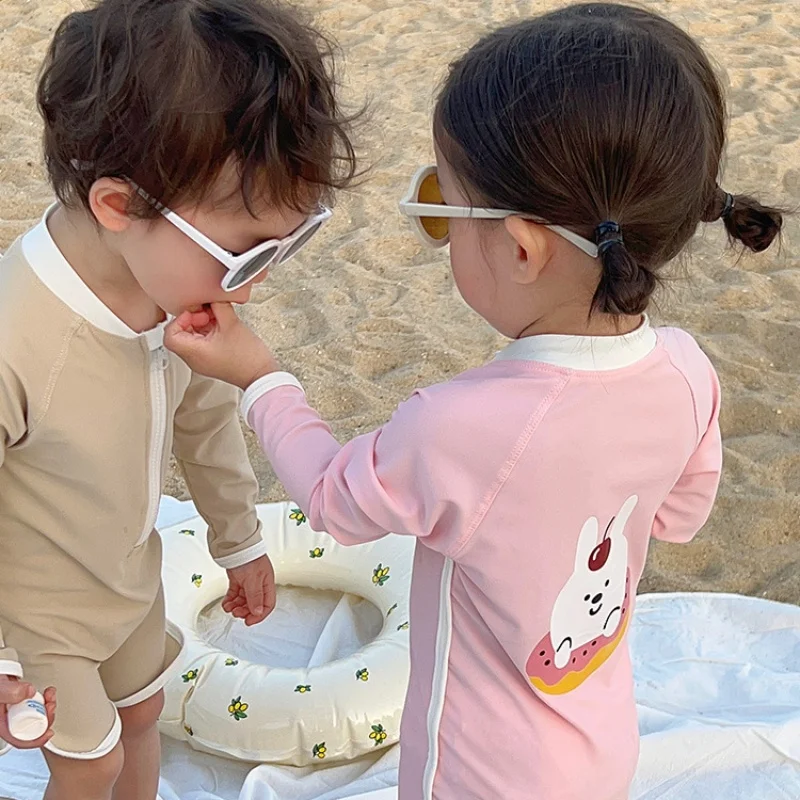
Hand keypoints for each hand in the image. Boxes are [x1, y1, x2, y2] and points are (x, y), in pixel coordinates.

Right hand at [0, 675, 55, 748]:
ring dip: (47, 706)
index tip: (48, 733)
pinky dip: (44, 698)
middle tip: (51, 705)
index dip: (35, 740)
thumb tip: (29, 692)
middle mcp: (8, 719)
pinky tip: (47, 693)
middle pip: (31, 727)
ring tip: (50, 695)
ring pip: (35, 715)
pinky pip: (35, 704)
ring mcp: (15, 709)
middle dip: (46, 717)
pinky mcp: (20, 700)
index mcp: (1, 723)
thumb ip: (9, 692)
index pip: (18, 739)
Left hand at [164, 303, 280, 389]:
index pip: (170, 334)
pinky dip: (207, 332)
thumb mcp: (232, 324)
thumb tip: (213, 296)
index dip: (180, 319)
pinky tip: (221, 326)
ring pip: (190, 338)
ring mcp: (202, 361)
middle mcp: (194, 359)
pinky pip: (201, 343)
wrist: (261, 375)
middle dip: (192, 319)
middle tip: (207, 313)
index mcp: (194, 353)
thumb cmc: (248, 359)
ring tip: (216, 318)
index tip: (194, 312)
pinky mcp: (210, 360)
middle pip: (179, 335)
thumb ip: (219, 306)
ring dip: (200, 324)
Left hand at [223, 555, 276, 625]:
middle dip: (245, 611)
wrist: (236, 545)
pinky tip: (226, 603)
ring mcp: (248, 582)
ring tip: (229, 608)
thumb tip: (258, 612)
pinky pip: (235, 594)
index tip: (249, 621)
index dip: (259, 615)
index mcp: (267, 584)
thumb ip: (255, 597)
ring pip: (243, 600)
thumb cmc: (248, 558)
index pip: (267, 605)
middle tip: (237, 613)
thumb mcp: (253, 580)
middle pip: (254, 604)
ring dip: (236, 606)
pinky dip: (230, 600)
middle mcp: (259, 584)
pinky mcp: (238, 579)